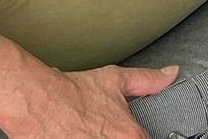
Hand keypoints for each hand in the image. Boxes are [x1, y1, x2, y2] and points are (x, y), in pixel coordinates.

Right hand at [0, 64, 179, 138]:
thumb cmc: (72, 93)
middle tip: (103, 130)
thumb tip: (170, 74)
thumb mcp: (115, 80)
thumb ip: (148, 80)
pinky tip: (78, 137)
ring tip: (87, 133)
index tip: (132, 133)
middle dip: (117, 138)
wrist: (37, 103)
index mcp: (129, 135)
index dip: (141, 137)